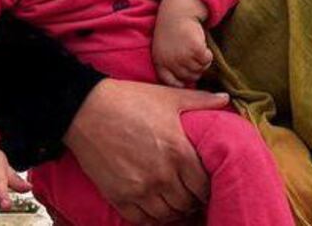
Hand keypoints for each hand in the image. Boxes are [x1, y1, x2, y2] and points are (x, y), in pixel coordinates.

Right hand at [63, 79, 229, 224]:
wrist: (86, 110)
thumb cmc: (130, 100)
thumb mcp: (169, 98)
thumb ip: (200, 101)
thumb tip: (225, 98)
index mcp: (179, 151)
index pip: (203, 186)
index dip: (207, 188)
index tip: (206, 185)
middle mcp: (162, 175)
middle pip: (187, 203)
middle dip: (193, 200)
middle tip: (192, 194)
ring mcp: (139, 189)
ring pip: (167, 215)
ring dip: (174, 211)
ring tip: (176, 202)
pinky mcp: (118, 196)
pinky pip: (142, 220)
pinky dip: (152, 218)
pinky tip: (155, 208)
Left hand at [153, 0, 213, 87]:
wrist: (178, 11)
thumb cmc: (173, 31)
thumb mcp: (164, 50)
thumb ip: (171, 66)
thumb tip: (187, 85)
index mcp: (160, 63)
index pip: (173, 83)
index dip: (183, 82)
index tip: (188, 76)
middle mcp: (171, 62)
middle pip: (190, 77)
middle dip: (195, 69)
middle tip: (194, 56)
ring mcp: (183, 56)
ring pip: (200, 69)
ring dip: (202, 61)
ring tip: (197, 49)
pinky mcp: (195, 49)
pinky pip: (207, 60)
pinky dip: (208, 55)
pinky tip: (202, 45)